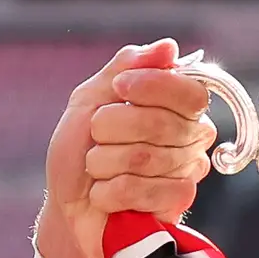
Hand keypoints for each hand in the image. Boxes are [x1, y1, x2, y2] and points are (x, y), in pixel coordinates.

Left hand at [40, 41, 219, 257]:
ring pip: (147, 158)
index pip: (188, 90)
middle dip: (112, 128)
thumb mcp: (89, 101)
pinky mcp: (176, 204)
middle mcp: (190, 135)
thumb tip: (168, 47)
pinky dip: (110, 191)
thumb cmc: (80, 154)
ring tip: (96, 169)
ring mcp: (186, 171)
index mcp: (175, 105)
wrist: (68, 210)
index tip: (119, 89)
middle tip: (95, 138)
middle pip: (162, 123)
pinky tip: (104, 195)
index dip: (153, 86)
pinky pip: (145, 190)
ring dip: (104, 162)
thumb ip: (124, 68)